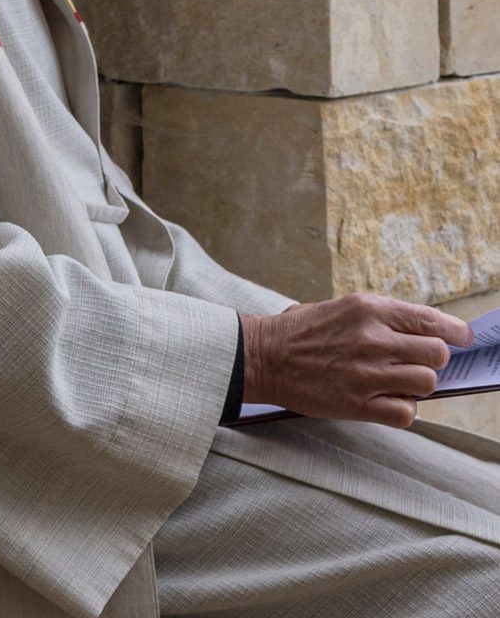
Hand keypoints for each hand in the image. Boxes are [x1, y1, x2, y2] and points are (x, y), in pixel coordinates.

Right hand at [241, 295, 472, 427]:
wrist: (259, 357)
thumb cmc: (299, 332)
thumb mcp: (341, 309)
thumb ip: (383, 319)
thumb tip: (427, 334)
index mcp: (367, 310)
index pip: (431, 320)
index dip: (455, 332)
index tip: (463, 338)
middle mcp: (371, 339)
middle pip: (437, 354)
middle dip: (431, 360)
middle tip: (412, 363)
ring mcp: (365, 373)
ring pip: (426, 383)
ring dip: (416, 385)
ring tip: (394, 383)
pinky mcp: (357, 404)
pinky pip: (406, 413)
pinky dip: (401, 410)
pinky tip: (384, 402)